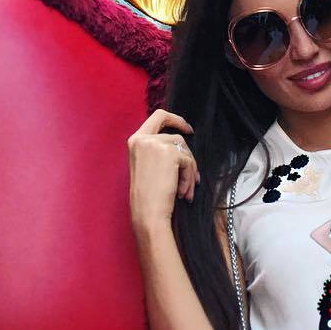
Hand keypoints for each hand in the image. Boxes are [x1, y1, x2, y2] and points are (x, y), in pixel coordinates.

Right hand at [128, 108, 198, 233]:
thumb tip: (182, 147)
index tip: (187, 128)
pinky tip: (182, 192)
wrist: (148, 212)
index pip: (157, 117)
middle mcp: (142, 138)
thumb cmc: (149, 196)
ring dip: (189, 171)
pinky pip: (188, 162)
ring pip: (184, 150)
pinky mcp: (169, 153)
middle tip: (195, 170)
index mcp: (135, 141)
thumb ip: (158, 151)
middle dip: (188, 152)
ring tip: (184, 190)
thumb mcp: (149, 167)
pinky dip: (189, 178)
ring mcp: (155, 143)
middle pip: (175, 134)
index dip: (175, 119)